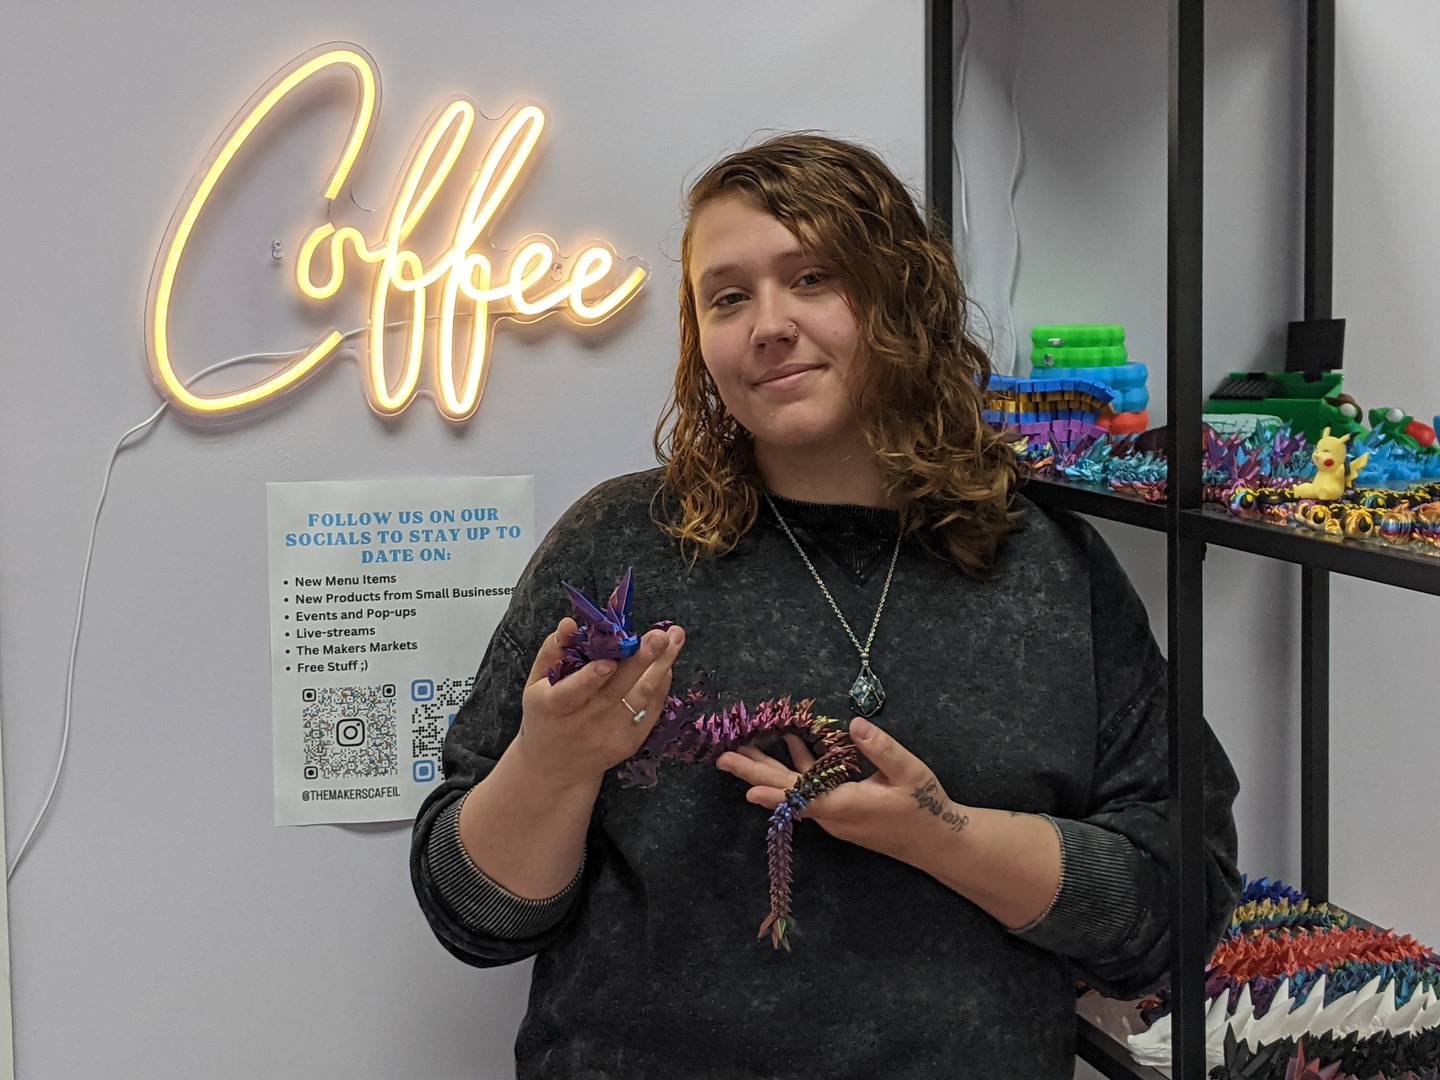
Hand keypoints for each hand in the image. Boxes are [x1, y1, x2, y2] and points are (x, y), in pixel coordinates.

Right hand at [514, 617, 685, 789]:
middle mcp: (584, 723)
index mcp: (554, 707)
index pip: (572, 692)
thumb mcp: (537, 684)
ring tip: (674, 638)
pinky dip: (661, 685)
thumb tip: (569, 623)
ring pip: (640, 697)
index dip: (590, 678)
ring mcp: (609, 734)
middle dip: (639, 661)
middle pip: (616, 690)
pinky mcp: (629, 742)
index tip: (609, 661)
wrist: (556, 768)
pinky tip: (667, 662)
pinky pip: (649, 710)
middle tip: (658, 636)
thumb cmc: (545, 716)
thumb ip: (552, 651)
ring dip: (661, 666)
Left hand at [714, 717, 968, 866]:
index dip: (774, 792)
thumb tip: (853, 723)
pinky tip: (789, 745)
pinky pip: (809, 789)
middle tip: (722, 758)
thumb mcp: (910, 773)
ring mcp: (833, 814)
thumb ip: (882, 748)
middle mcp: (832, 814)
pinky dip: (796, 768)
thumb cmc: (925, 808)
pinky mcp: (839, 810)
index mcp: (846, 805)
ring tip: (742, 749)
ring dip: (768, 769)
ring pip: (794, 790)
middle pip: (786, 792)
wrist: (937, 843)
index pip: (802, 798)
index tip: (746, 788)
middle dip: (754, 773)